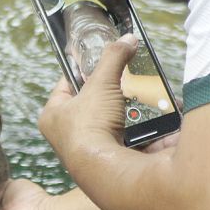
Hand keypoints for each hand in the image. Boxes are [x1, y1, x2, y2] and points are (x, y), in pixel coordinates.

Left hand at [39, 33, 137, 164]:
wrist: (103, 169)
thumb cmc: (88, 128)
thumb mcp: (101, 83)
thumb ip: (113, 58)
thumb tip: (127, 40)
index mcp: (52, 115)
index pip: (66, 84)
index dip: (83, 70)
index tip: (98, 61)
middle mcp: (66, 135)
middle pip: (93, 104)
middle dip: (114, 93)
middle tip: (127, 81)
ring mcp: (89, 150)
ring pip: (114, 122)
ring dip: (131, 111)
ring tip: (145, 98)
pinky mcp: (110, 161)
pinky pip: (130, 140)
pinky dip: (144, 130)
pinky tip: (157, 118)